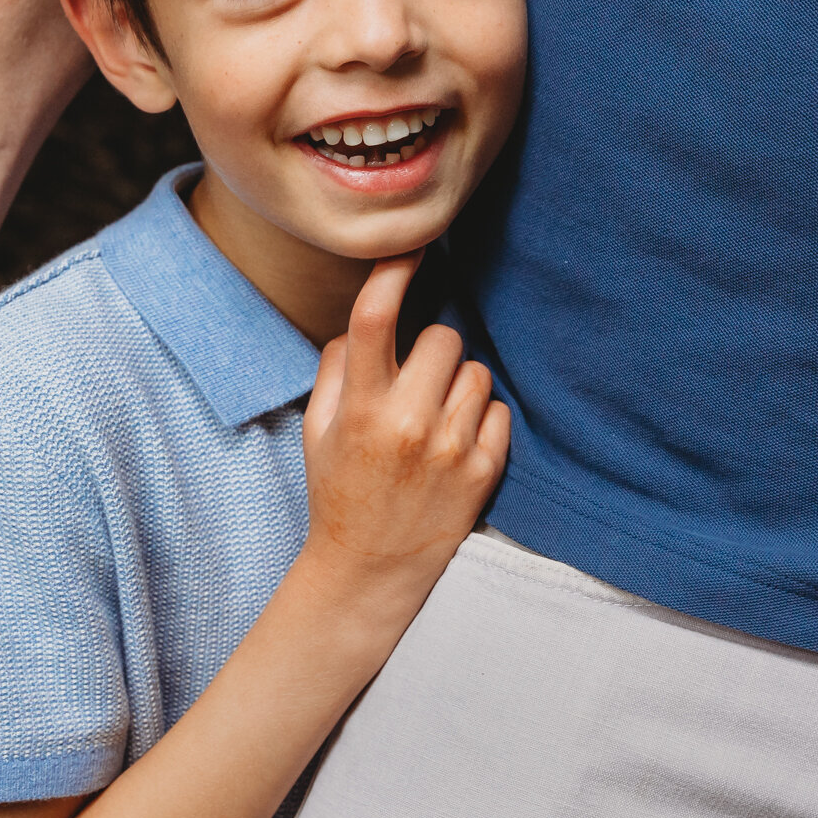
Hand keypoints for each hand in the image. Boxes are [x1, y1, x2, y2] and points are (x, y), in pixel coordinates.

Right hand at [298, 253, 510, 596]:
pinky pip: (499, 411)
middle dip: (429, 351)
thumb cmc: (339, 489)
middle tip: (414, 384)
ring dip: (457, 386)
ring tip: (433, 421)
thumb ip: (338, 368)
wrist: (369, 570)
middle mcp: (408, 424)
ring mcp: (451, 449)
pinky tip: (456, 444)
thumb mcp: (318, 428)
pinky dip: (481, 419)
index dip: (392, 273)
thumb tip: (368, 319)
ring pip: (476, 372)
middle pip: (442, 337)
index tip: (408, 247)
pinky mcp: (484, 471)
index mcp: (361, 408)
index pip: (374, 320)